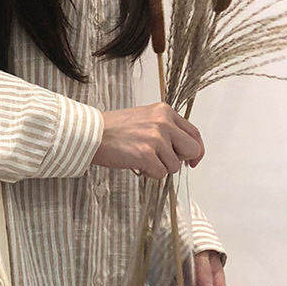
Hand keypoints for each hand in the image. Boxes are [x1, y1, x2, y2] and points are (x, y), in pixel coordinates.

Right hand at [90, 101, 204, 178]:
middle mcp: (163, 122)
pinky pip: (160, 174)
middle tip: (164, 162)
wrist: (90, 134)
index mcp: (165, 111)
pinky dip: (149, 174)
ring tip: (141, 159)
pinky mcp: (145, 154)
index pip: (194, 133)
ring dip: (159, 168)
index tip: (192, 161)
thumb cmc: (113, 129)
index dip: (196, 150)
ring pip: (175, 166)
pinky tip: (136, 165)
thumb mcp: (144, 118)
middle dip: (180, 160)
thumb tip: (183, 151)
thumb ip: (165, 128)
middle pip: (192, 150)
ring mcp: (155, 138)